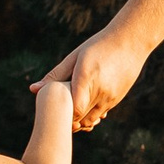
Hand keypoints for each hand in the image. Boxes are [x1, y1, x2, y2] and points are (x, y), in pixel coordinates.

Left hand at [33, 32, 147, 131]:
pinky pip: (100, 114)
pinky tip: (83, 106)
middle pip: (81, 118)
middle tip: (56, 116)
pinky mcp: (116, 99)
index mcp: (87, 77)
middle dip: (68, 121)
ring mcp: (111, 97)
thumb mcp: (75, 57)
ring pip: (91, 120)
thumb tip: (33, 90)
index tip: (55, 112)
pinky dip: (90, 114)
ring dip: (79, 120)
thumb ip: (55, 76)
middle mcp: (101, 90)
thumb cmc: (98, 46)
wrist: (131, 42)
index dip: (64, 116)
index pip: (75, 110)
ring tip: (69, 112)